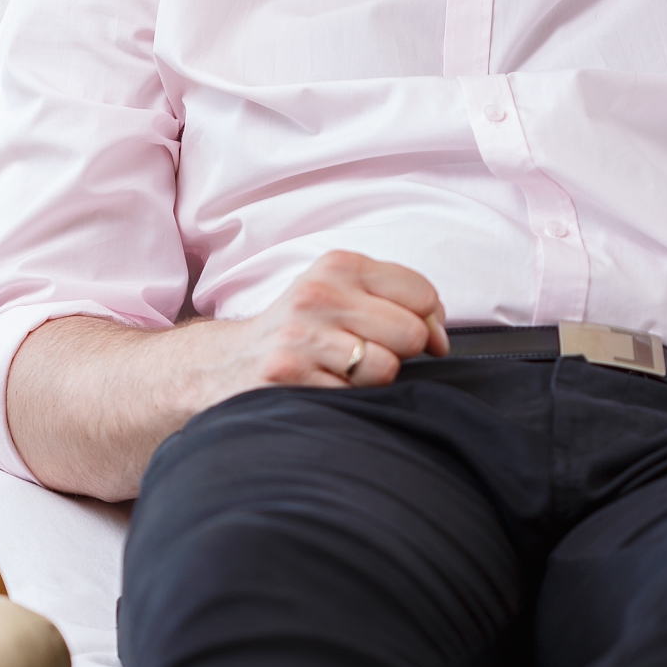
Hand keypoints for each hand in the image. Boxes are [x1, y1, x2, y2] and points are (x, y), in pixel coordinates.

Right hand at [221, 251, 448, 396]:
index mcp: (339, 265)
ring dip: (371, 381)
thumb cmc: (300, 331)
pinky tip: (321, 387)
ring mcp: (302, 336)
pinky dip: (346, 400)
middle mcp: (319, 294)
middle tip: (368, 355)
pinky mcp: (289, 376)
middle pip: (411, 333)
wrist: (227, 364)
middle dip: (401, 353)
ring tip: (341, 372)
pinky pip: (354, 398)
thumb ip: (396, 301)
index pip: (422, 293)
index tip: (415, 337)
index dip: (430, 322)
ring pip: (386, 369)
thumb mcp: (340, 294)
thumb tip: (439, 338)